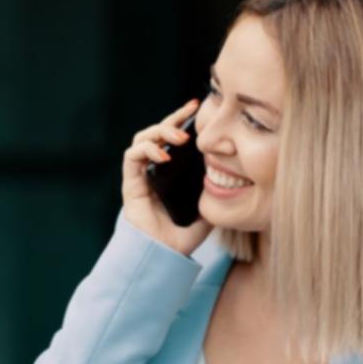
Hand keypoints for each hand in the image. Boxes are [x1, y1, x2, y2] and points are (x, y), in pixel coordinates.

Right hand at [121, 99, 211, 255]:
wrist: (166, 256)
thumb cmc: (185, 236)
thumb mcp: (209, 207)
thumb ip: (216, 189)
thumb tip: (232, 171)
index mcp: (171, 172)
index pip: (173, 139)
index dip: (182, 120)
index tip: (197, 108)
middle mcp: (154, 170)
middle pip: (157, 134)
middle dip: (171, 120)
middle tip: (189, 115)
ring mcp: (141, 176)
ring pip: (142, 140)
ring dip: (159, 132)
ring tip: (178, 138)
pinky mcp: (130, 185)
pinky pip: (132, 158)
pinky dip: (146, 151)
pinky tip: (163, 155)